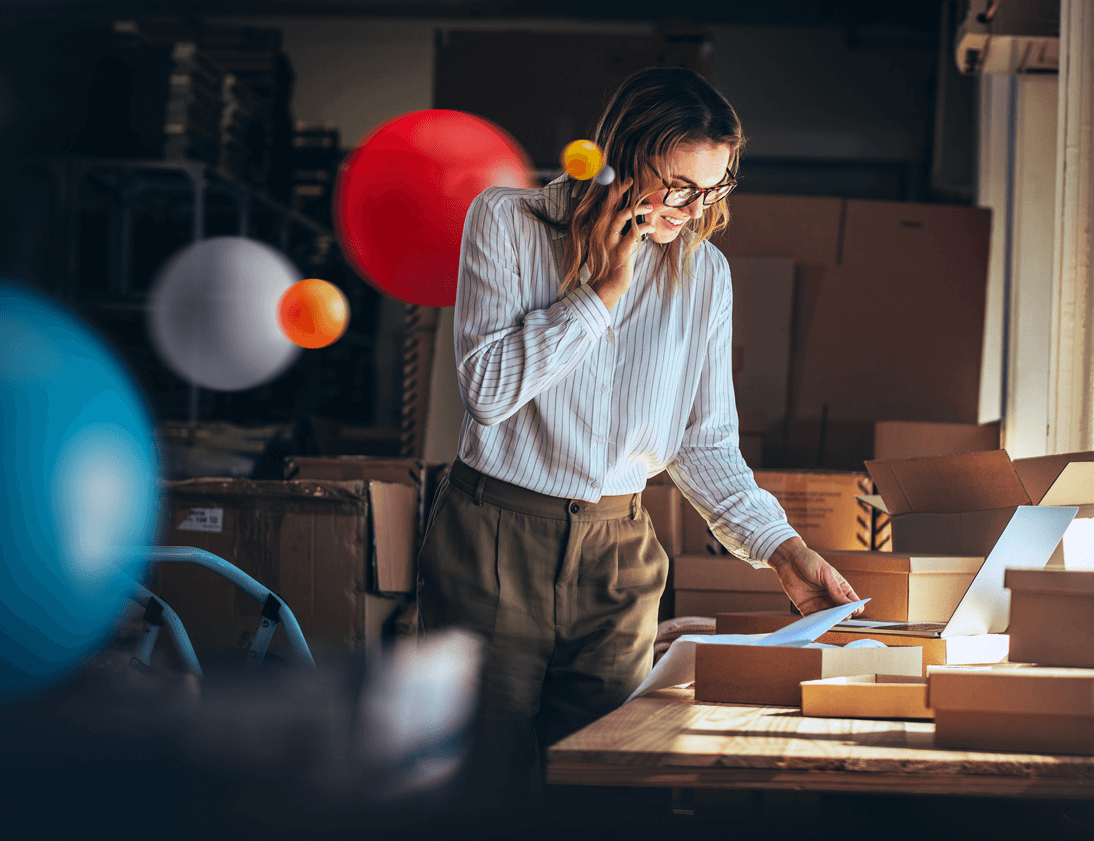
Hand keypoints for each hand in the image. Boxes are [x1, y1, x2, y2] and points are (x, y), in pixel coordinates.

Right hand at [590, 181, 653, 310]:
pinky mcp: (620, 253)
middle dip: (620, 191)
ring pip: (620, 217)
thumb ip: (617, 229)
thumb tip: (630, 215)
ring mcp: (610, 242)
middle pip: (609, 206)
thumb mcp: (610, 243)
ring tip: (650, 207)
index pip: (605, 205)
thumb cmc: (610, 264)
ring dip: (636, 210)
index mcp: (599, 230)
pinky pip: (632, 235)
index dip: (615, 191)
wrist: (605, 286)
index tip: (626, 181)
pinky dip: (643, 227)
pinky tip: (651, 226)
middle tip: (633, 181)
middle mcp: (601, 233)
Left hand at [765, 537, 862, 616]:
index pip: (854, 603)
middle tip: (839, 615)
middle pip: (843, 614)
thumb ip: (837, 590)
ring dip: (829, 622)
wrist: (789, 560)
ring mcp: (820, 604)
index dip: (856, 608)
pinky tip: (816, 622)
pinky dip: (815, 624)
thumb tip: (850, 605)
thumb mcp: (827, 573)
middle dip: (842, 616)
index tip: (852, 609)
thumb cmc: (809, 562)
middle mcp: (831, 598)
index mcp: (841, 589)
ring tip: (828, 619)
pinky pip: (813, 620)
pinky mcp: (807, 608)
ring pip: (829, 620)